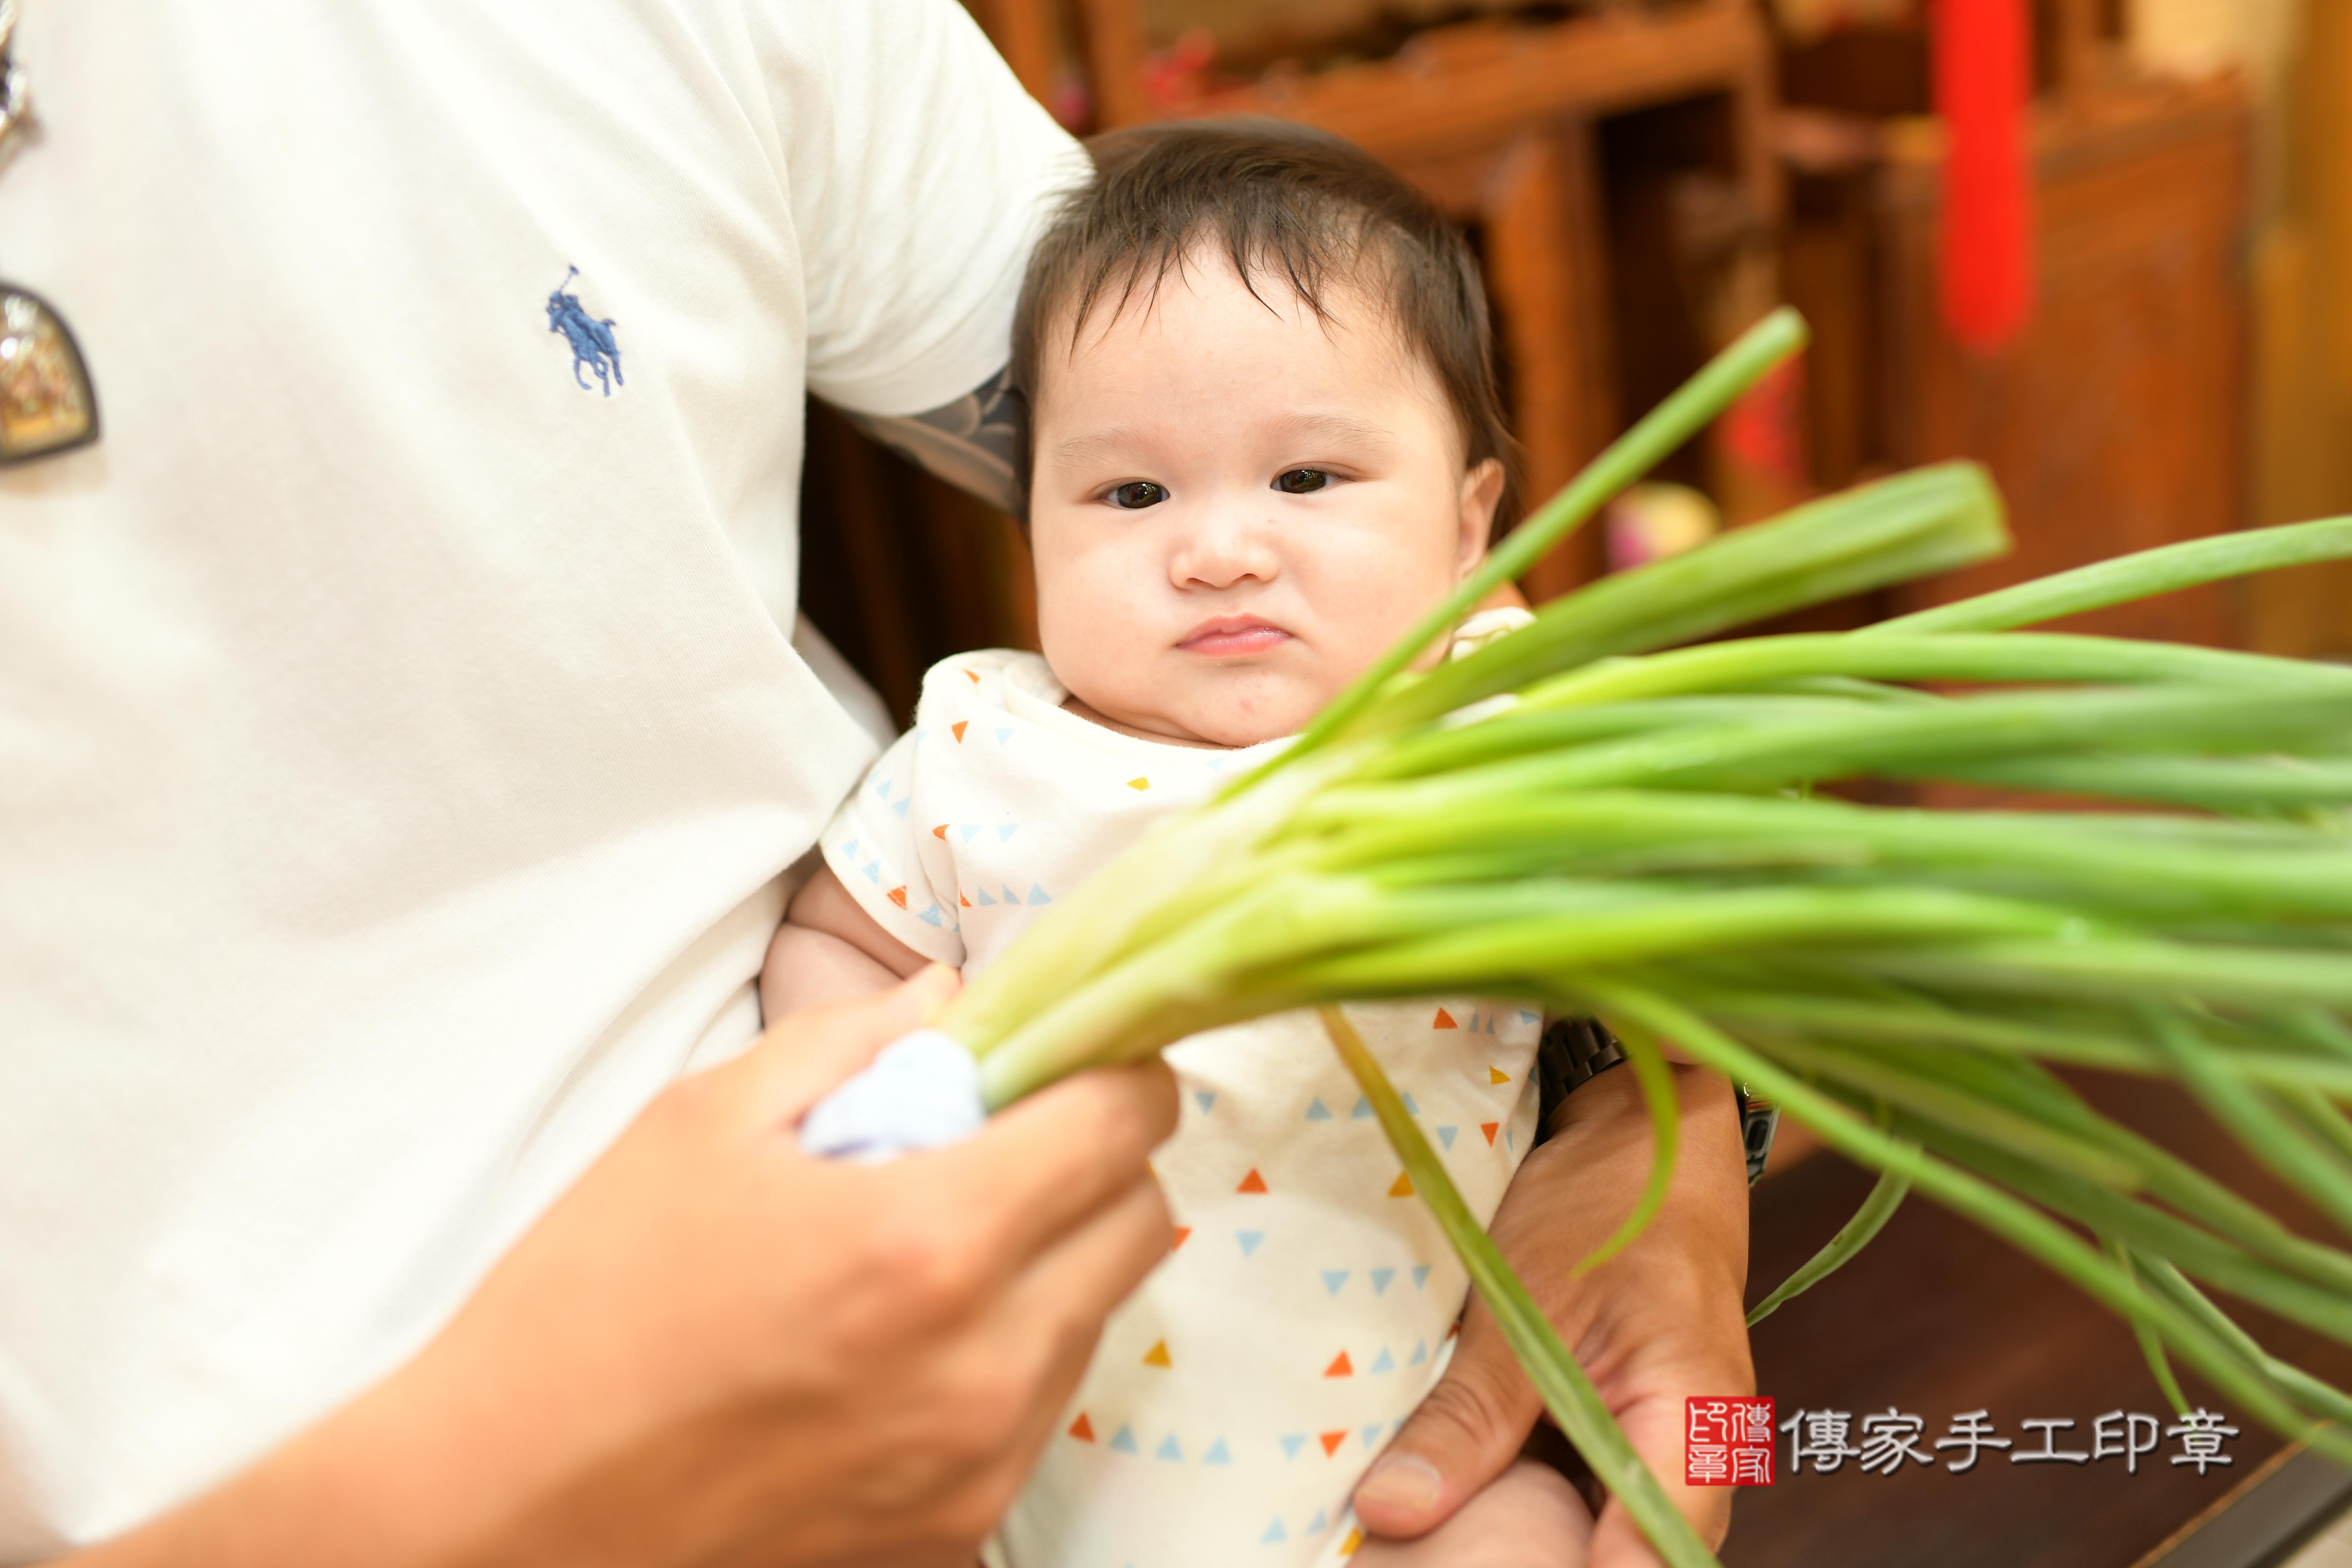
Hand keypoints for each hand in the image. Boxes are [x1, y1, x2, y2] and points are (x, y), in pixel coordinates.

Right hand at [81, 967, 1178, 1567]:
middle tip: (999, 1144)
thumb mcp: (700, 1127)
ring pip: (1098, 1319)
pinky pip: (1039, 1412)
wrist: (502, 1514)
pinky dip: (1005, 1357)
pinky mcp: (955, 1534)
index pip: (1123, 1124)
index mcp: (931, 1243)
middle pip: (1140, 1220)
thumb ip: (850, 1044)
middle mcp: (983, 1366)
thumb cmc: (585, 1309)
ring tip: (925, 1252)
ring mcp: (977, 1464)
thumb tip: (948, 1001)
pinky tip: (900, 1342)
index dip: (1112, 1069)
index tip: (1070, 1058)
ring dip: (1049, 1262)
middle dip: (1091, 1161)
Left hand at [1353, 1063, 1751, 1567]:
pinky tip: (1458, 1501)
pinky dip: (1526, 1506)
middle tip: (1437, 1559)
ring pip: (1597, 1536)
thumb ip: (1468, 1416)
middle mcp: (1694, 1460)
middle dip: (1538, 1564)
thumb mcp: (1521, 1302)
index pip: (1650, 1557)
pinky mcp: (1624, 1440)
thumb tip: (1390, 1512)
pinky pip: (1584, 1500)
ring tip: (1441, 1540)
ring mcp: (1662, 1454)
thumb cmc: (1601, 1208)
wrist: (1643, 1149)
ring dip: (1527, 1542)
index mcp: (1692, 1424)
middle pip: (1627, 1563)